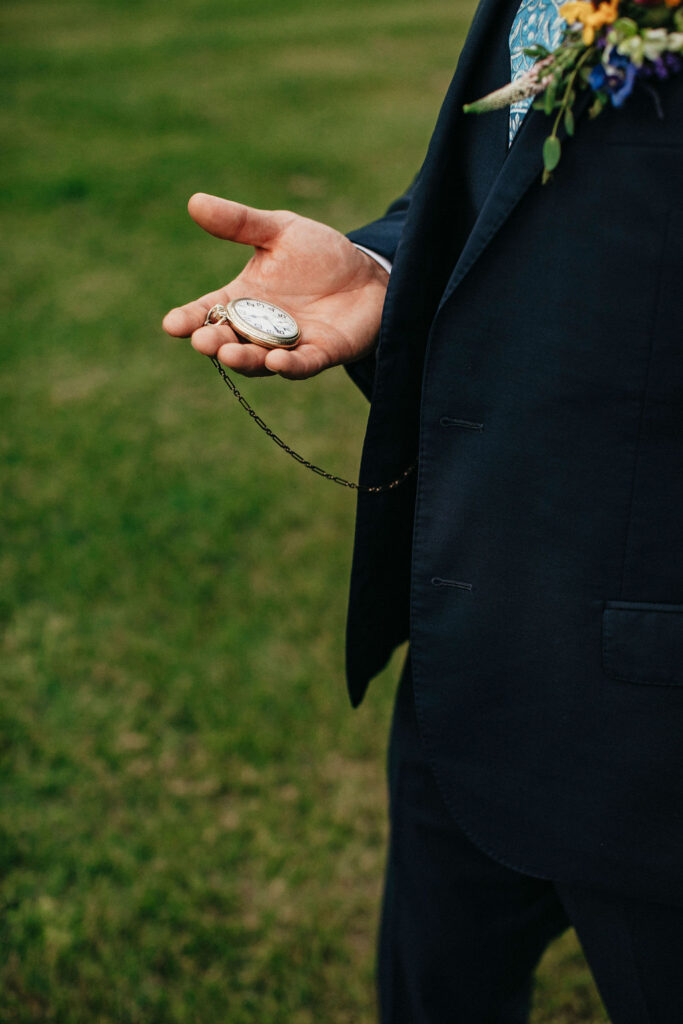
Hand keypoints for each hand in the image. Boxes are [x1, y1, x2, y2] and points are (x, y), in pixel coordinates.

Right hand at [162, 193, 388, 378]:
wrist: (369, 273)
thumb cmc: (319, 255)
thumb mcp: (279, 231)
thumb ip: (240, 223)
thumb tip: (194, 202)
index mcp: (242, 299)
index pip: (207, 312)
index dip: (188, 319)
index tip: (171, 324)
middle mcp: (259, 328)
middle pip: (228, 341)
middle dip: (214, 342)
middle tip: (202, 340)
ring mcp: (288, 345)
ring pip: (259, 360)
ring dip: (244, 360)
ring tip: (229, 353)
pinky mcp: (320, 355)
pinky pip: (300, 366)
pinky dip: (287, 366)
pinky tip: (276, 362)